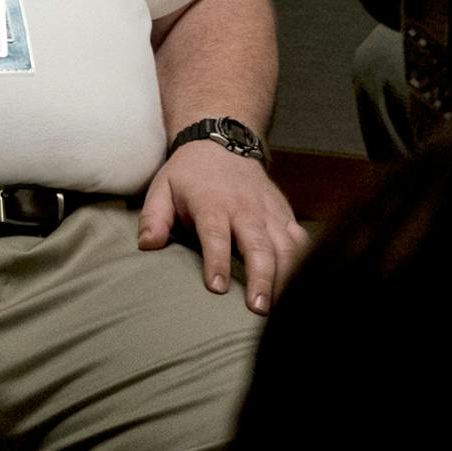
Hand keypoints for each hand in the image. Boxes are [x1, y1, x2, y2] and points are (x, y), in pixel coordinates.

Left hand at [136, 140, 307, 313]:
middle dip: (261, 277)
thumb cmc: (189, 175)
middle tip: (259, 309)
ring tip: (280, 307)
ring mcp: (269, 211)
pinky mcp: (284, 214)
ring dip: (286, 276)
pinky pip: (300, 240)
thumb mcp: (162, 188)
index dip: (217, 261)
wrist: (224, 141)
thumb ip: (153, 218)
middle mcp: (245, 208)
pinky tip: (300, 287)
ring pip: (285, 245)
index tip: (217, 288)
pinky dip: (303, 262)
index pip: (216, 234)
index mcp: (212, 203)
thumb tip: (148, 246)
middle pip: (258, 245)